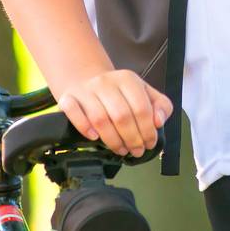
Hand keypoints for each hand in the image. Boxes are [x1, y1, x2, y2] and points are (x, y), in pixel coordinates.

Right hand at [55, 69, 173, 157]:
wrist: (87, 79)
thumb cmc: (120, 93)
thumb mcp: (145, 93)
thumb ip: (161, 105)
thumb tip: (159, 121)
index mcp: (127, 79)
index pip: (141, 108)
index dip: (148, 130)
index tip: (149, 143)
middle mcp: (105, 82)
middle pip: (121, 116)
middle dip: (132, 139)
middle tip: (136, 150)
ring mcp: (86, 90)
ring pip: (100, 119)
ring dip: (113, 140)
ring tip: (121, 149)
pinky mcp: (68, 98)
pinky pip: (73, 113)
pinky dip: (84, 127)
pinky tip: (94, 137)